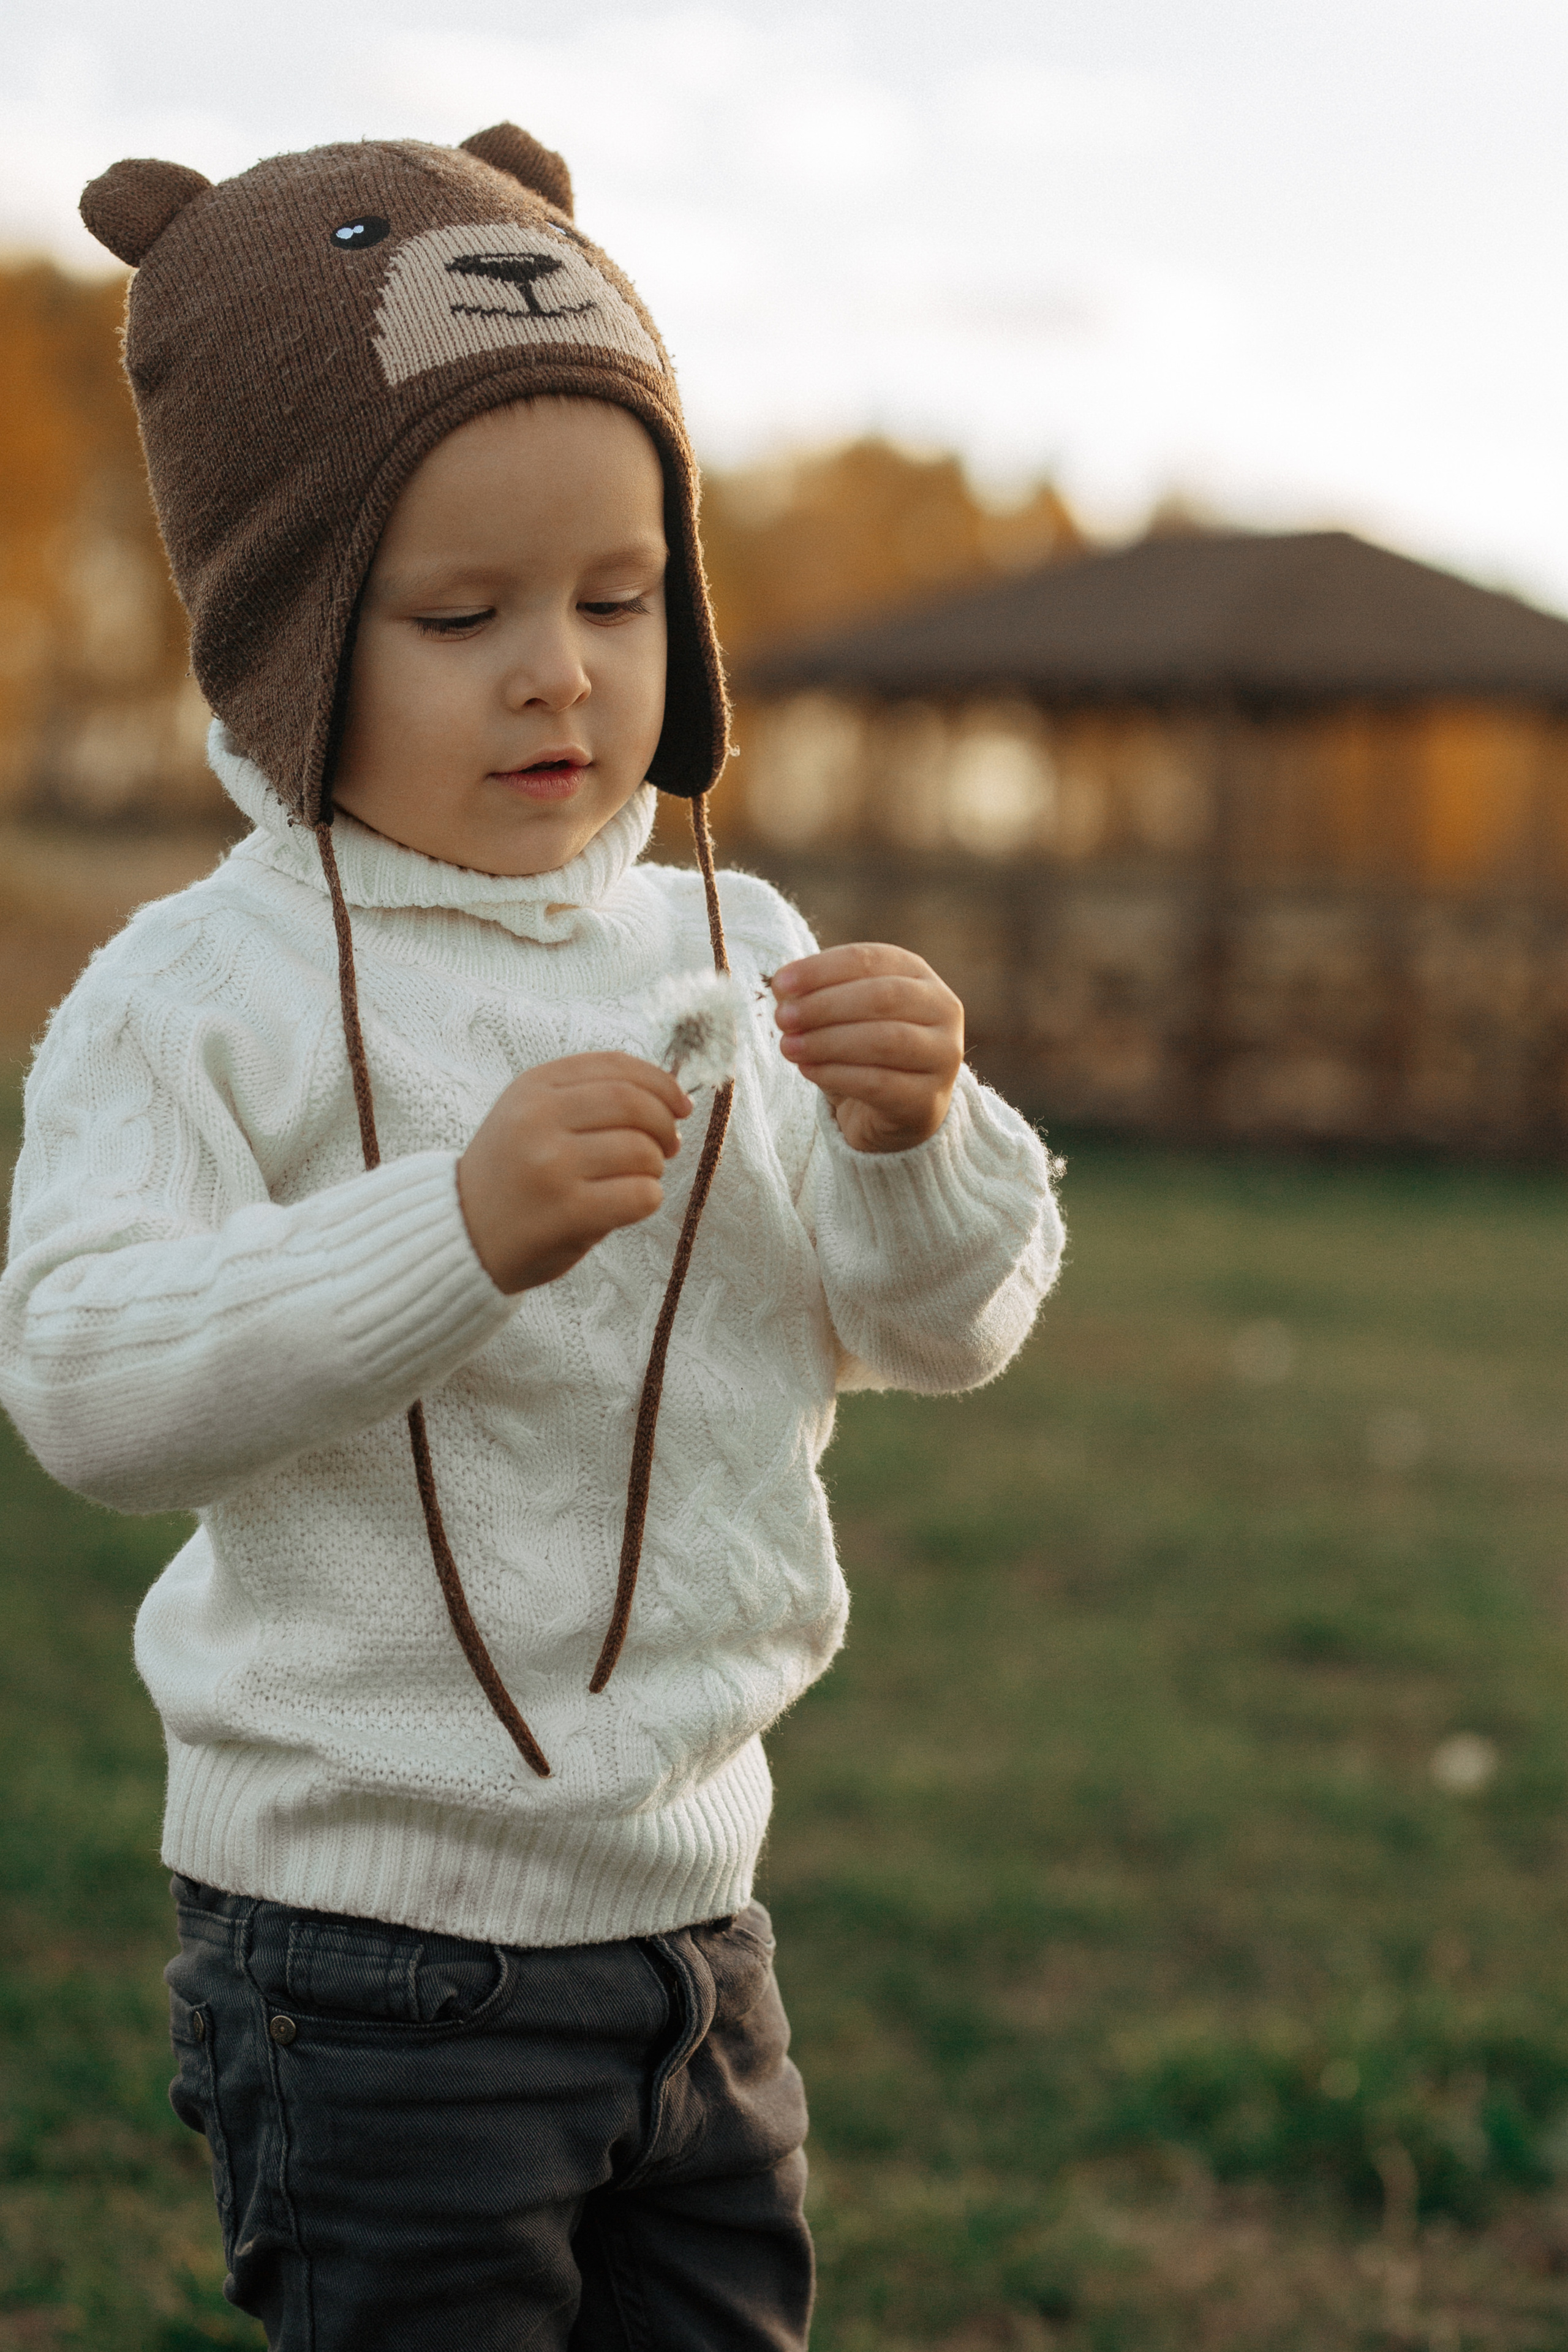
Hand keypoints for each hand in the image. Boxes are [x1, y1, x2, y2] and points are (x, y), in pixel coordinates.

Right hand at [457, 1053, 691, 1294]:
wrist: (461, 1233)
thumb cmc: (514, 1174)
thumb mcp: (532, 1115)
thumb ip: (587, 1097)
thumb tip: (670, 1097)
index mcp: (533, 1087)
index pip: (616, 1067)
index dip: (661, 1083)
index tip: (680, 1105)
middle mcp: (538, 1119)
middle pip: (634, 1104)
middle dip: (664, 1125)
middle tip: (668, 1146)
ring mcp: (551, 1166)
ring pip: (641, 1151)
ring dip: (654, 1167)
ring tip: (639, 1178)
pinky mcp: (566, 1213)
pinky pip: (639, 1195)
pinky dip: (649, 1198)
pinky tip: (630, 1204)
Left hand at [771, 944, 963, 1153]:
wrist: (893, 1111)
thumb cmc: (863, 1051)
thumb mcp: (841, 1015)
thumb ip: (814, 996)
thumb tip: (783, 988)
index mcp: (918, 975)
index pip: (870, 959)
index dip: (822, 969)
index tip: (780, 984)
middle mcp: (941, 1009)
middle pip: (882, 996)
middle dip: (824, 1005)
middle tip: (783, 1018)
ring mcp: (942, 1055)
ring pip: (884, 1040)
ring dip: (827, 1041)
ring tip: (788, 1047)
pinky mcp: (927, 1099)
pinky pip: (879, 1083)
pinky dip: (837, 1074)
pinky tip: (808, 1070)